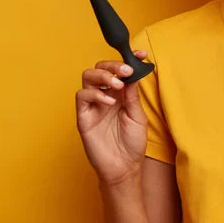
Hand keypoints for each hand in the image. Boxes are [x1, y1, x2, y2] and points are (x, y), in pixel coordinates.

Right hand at [75, 50, 149, 186]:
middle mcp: (104, 96)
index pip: (119, 71)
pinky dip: (95, 94)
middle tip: (126, 71)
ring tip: (118, 86)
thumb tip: (132, 73)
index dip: (128, 59)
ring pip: (88, 77)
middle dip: (113, 65)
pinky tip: (109, 102)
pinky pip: (82, 97)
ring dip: (103, 76)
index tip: (141, 54)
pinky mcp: (83, 117)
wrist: (124, 168)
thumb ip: (132, 95)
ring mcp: (93, 106)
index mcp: (120, 94)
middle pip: (100, 68)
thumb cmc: (132, 143)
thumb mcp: (137, 116)